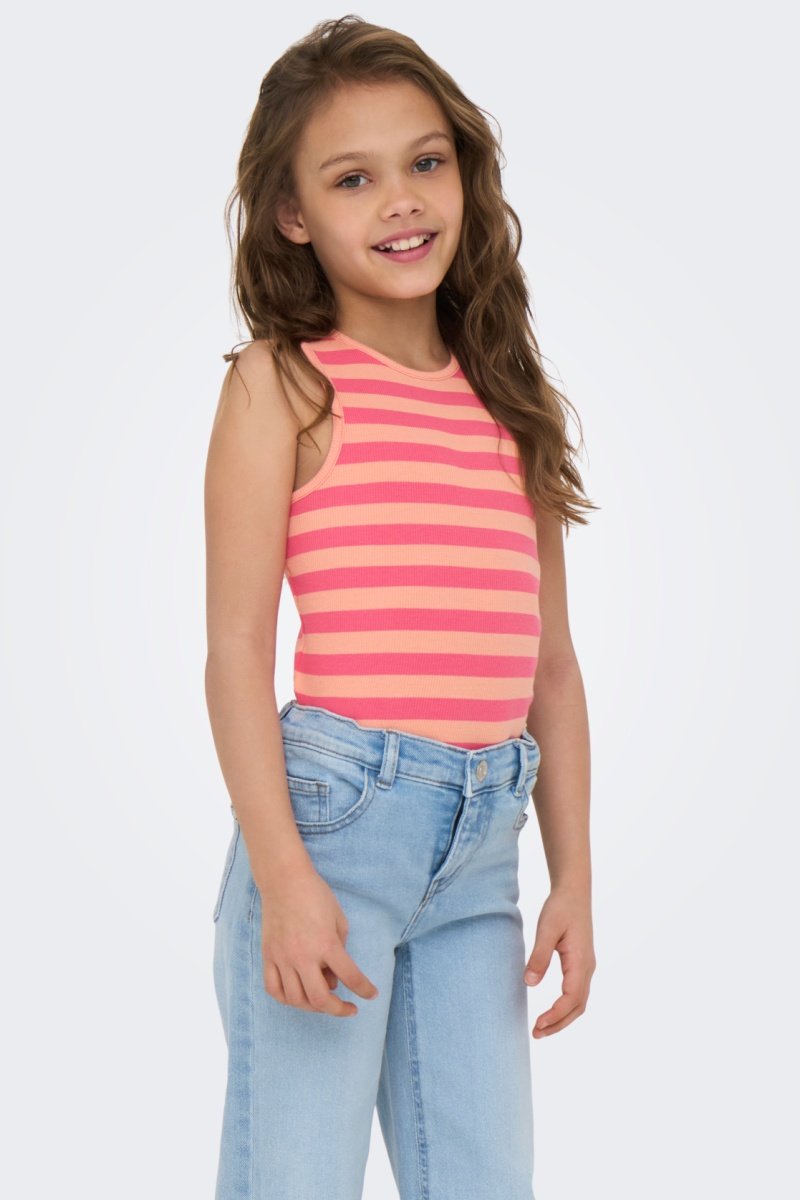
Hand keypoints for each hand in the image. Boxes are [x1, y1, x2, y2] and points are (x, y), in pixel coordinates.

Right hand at [258, 861, 379, 1017]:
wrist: (284, 880)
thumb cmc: (316, 895)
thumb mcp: (338, 919)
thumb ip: (340, 949)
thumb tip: (333, 976)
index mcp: (326, 944)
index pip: (350, 977)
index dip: (364, 990)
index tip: (371, 995)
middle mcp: (303, 955)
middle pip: (320, 999)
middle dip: (338, 1010)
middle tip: (348, 1008)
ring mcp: (282, 958)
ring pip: (296, 999)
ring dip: (313, 1007)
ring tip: (323, 1000)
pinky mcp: (268, 956)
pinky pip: (273, 989)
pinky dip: (286, 999)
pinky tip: (298, 996)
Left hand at [523, 884, 595, 1036]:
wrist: (574, 892)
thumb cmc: (560, 908)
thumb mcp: (546, 929)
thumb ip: (540, 955)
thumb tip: (529, 983)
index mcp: (581, 961)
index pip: (571, 998)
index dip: (555, 1015)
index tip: (537, 1024)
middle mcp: (587, 968)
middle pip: (578, 1007)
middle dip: (559, 1023)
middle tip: (536, 1033)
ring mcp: (586, 967)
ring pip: (579, 1002)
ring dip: (562, 1018)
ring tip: (541, 1028)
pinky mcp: (581, 964)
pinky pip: (577, 993)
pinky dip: (566, 1007)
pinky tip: (552, 1010)